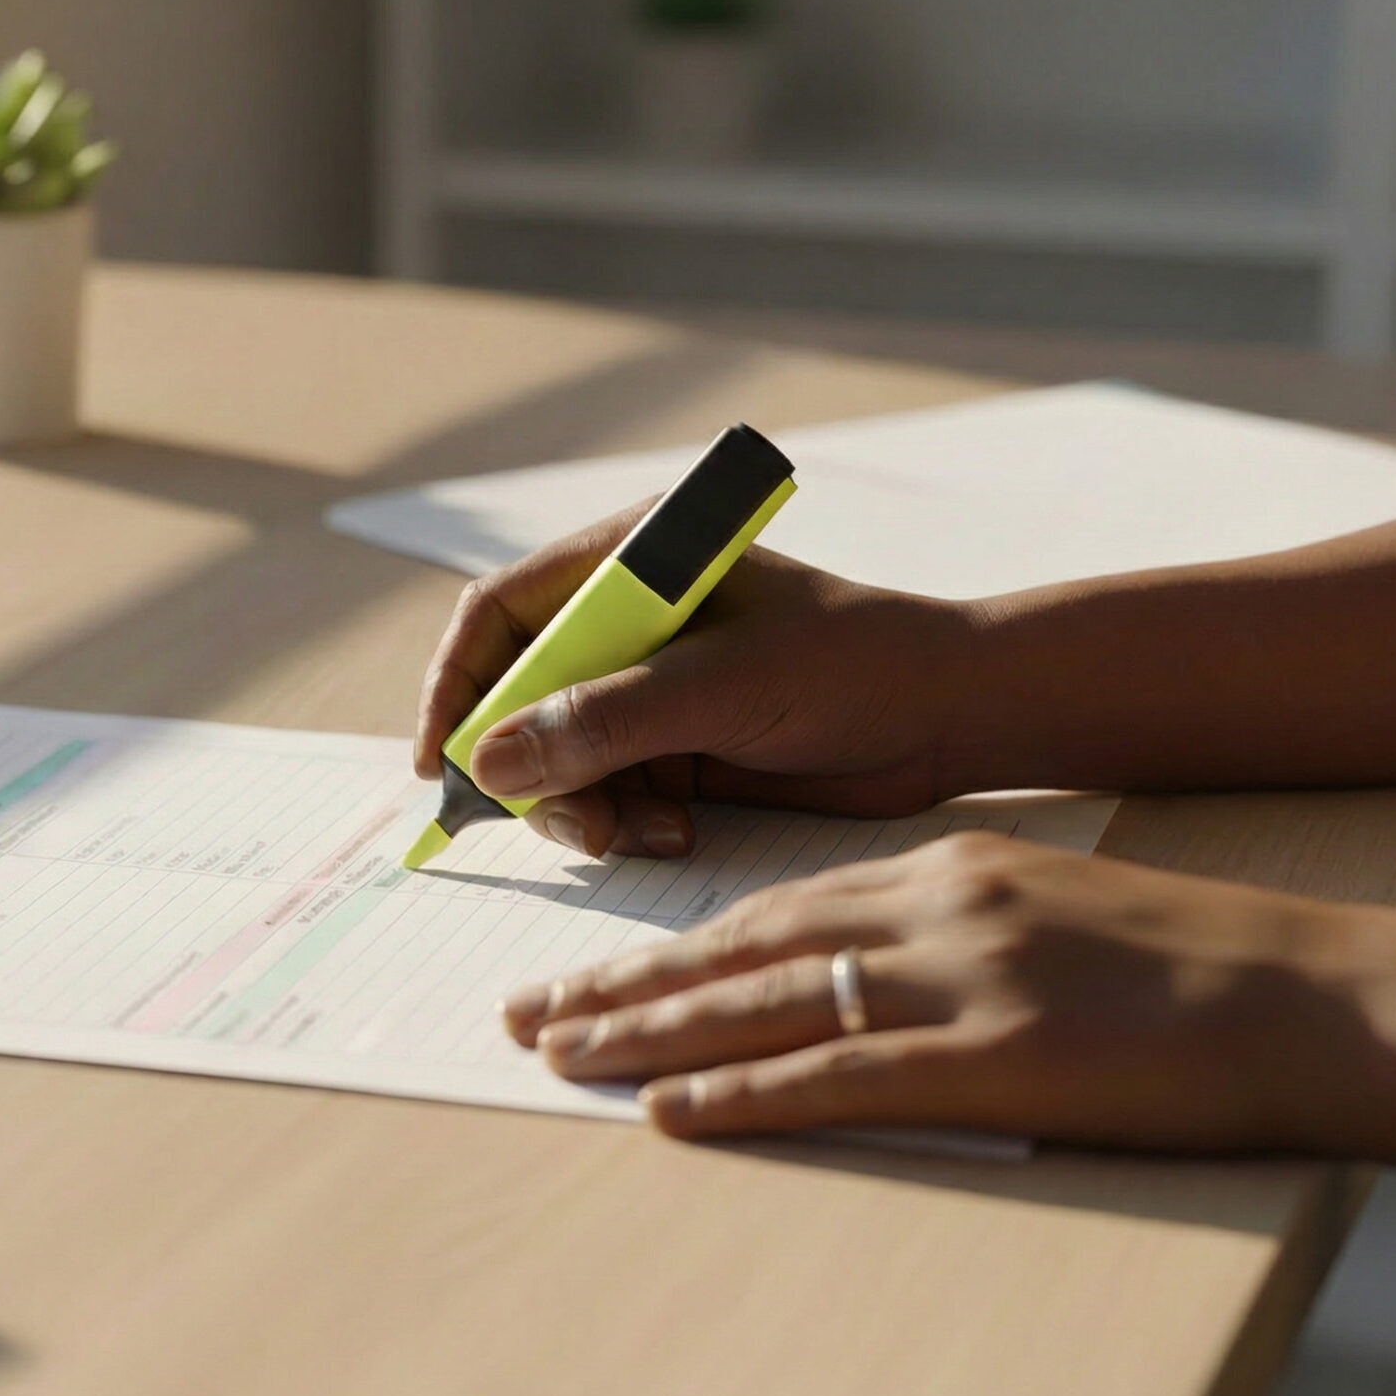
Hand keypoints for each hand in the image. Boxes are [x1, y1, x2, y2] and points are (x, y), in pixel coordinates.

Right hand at [414, 503, 976, 858]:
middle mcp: (627, 620)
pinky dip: (624, 822)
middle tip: (571, 823)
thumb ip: (606, 720)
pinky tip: (677, 833)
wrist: (952, 718)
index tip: (443, 761)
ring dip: (581, 805)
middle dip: (528, 767)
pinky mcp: (675, 747)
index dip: (459, 684)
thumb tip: (489, 763)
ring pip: (555, 758)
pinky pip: (606, 793)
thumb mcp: (724, 686)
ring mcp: (649, 687)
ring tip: (637, 833)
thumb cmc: (853, 665)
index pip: (501, 612)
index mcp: (631, 561)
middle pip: (516, 696)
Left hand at [498, 831, 1395, 1154]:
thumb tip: (870, 980)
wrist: (1318, 996)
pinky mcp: (992, 1057)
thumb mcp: (1057, 917)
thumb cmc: (1197, 970)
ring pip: (760, 1004)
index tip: (600, 969)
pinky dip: (739, 1095)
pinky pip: (832, 1075)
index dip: (676, 945)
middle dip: (625, 983)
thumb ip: (958, 937)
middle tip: (529, 1010)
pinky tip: (668, 1110)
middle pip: (741, 948)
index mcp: (949, 871)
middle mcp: (935, 908)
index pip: (776, 907)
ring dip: (647, 1034)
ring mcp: (959, 980)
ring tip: (559, 1055)